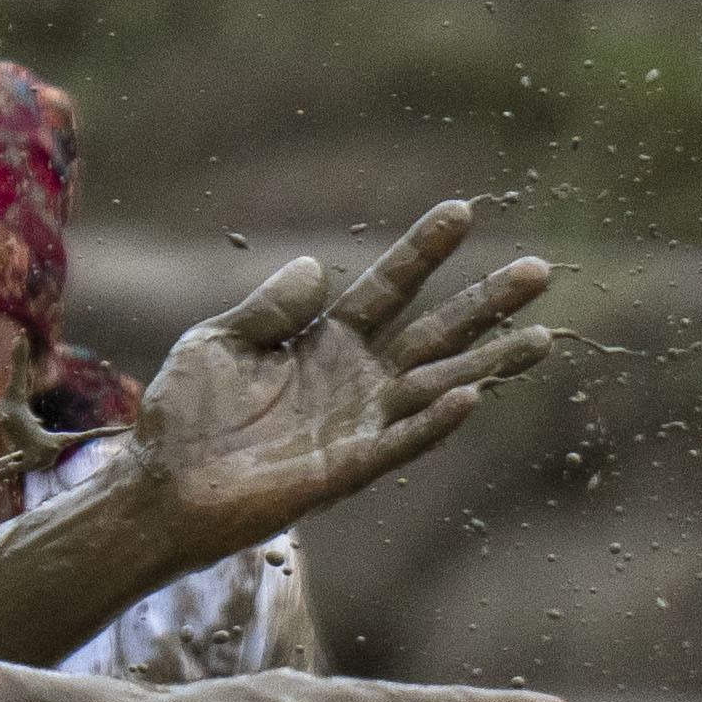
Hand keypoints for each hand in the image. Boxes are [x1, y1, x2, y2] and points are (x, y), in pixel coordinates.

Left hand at [111, 201, 553, 563]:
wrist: (158, 490)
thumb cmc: (184, 419)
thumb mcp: (219, 342)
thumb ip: (271, 308)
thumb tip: (317, 266)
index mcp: (325, 343)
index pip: (388, 288)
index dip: (423, 251)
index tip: (462, 211)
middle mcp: (354, 381)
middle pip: (434, 333)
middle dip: (485, 303)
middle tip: (540, 270)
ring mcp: (356, 426)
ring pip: (438, 387)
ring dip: (488, 363)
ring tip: (542, 337)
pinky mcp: (344, 470)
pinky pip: (399, 443)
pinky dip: (434, 422)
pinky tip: (472, 397)